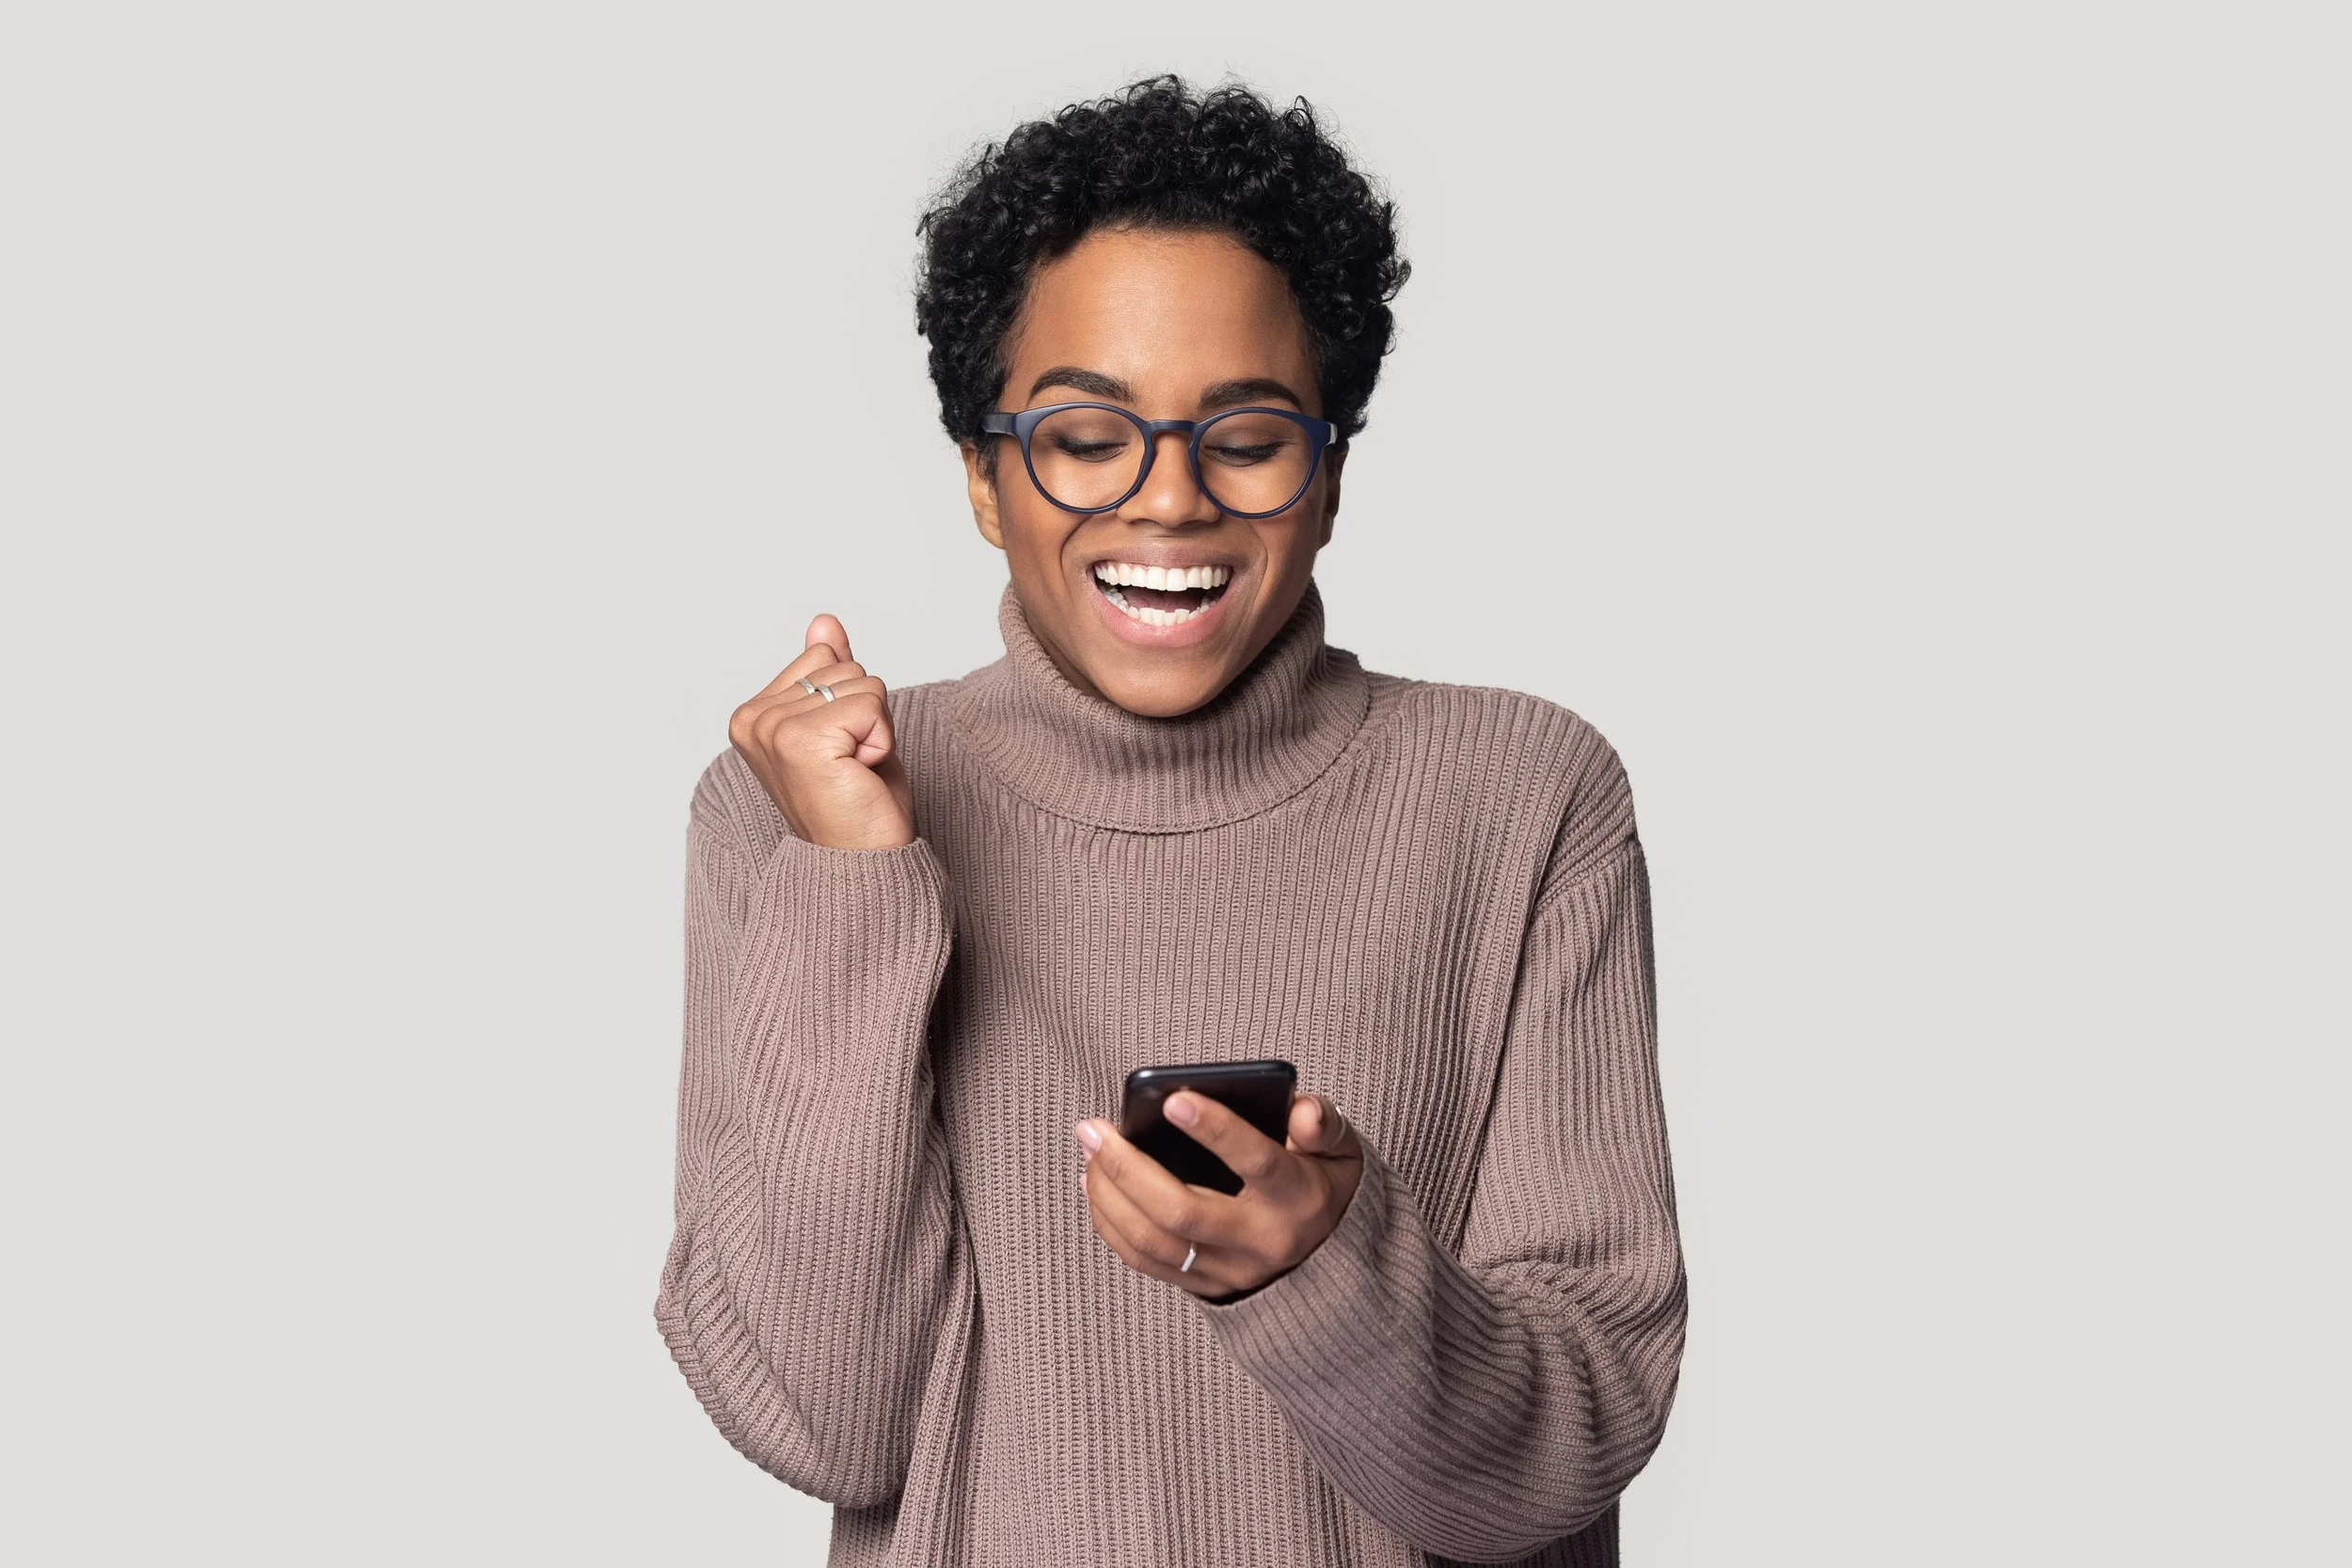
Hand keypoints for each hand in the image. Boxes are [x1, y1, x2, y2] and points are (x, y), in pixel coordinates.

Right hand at [729, 613, 914, 849]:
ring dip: (874, 728)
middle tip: (850, 765)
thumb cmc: (855, 802)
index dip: (850, 701)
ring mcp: (772, 729)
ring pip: (861, 682)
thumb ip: (827, 672)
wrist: (862, 862)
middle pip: (843, 665)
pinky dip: (881, 739)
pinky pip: (870, 703)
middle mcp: (753, 719)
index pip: (824, 656)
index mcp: (753, 714)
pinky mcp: (800, 740)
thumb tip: (824, 622)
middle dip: (864, 713)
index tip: (838, 750)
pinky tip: (860, 773)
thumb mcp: (843, 724)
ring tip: (854, 770)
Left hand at [1073, 1090, 1365, 1301]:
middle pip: (1182, 1211)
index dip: (1216, 1131)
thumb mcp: (1339, 1151)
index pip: (1256, 1164)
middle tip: (1094, 1127)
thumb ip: (1322, 1124)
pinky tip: (1095, 1185)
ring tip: (1090, 1149)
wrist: (1331, 1264)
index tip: (1173, 1099)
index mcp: (1298, 1200)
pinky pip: (1146, 1263)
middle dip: (1128, 1167)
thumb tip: (1301, 1110)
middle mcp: (1262, 1242)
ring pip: (1154, 1241)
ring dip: (1110, 1194)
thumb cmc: (1323, 1185)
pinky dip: (1111, 1224)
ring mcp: (1230, 1271)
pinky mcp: (1205, 1288)